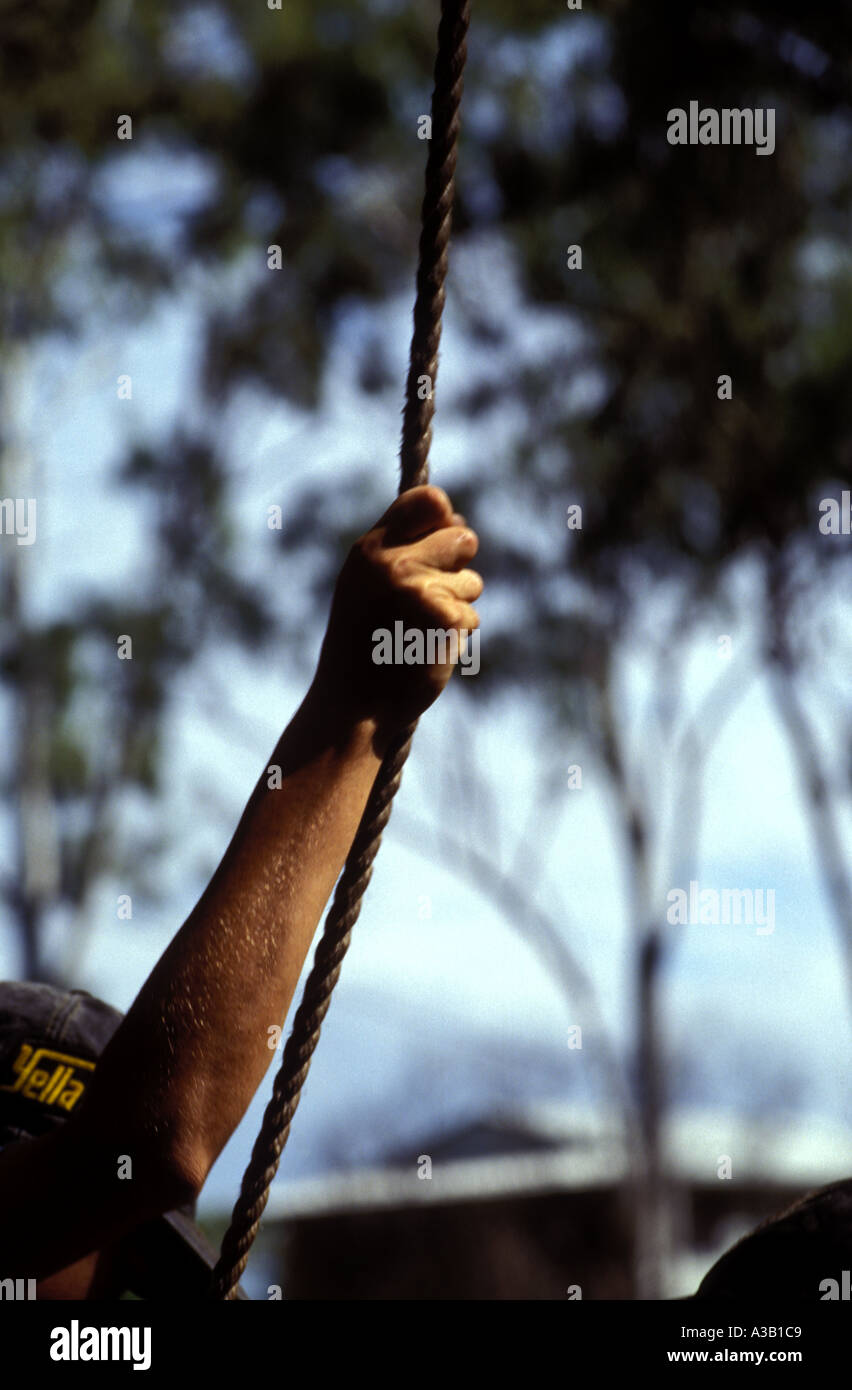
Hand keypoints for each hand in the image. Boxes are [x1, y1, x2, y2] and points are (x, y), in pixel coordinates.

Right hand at [313, 485, 482, 733]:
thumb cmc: (362, 646)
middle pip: (463, 538)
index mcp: (370, 549)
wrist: (353, 707)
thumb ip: (402, 549)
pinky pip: (472, 616)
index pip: (430, 500)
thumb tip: (457, 519)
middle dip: (456, 567)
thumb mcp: (365, 585)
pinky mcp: (445, 618)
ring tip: (419, 630)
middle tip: (425, 600)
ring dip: (457, 606)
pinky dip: (457, 635)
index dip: (444, 520)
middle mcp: (393, 562)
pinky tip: (426, 649)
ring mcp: (419, 589)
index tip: (438, 547)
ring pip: (472, 582)